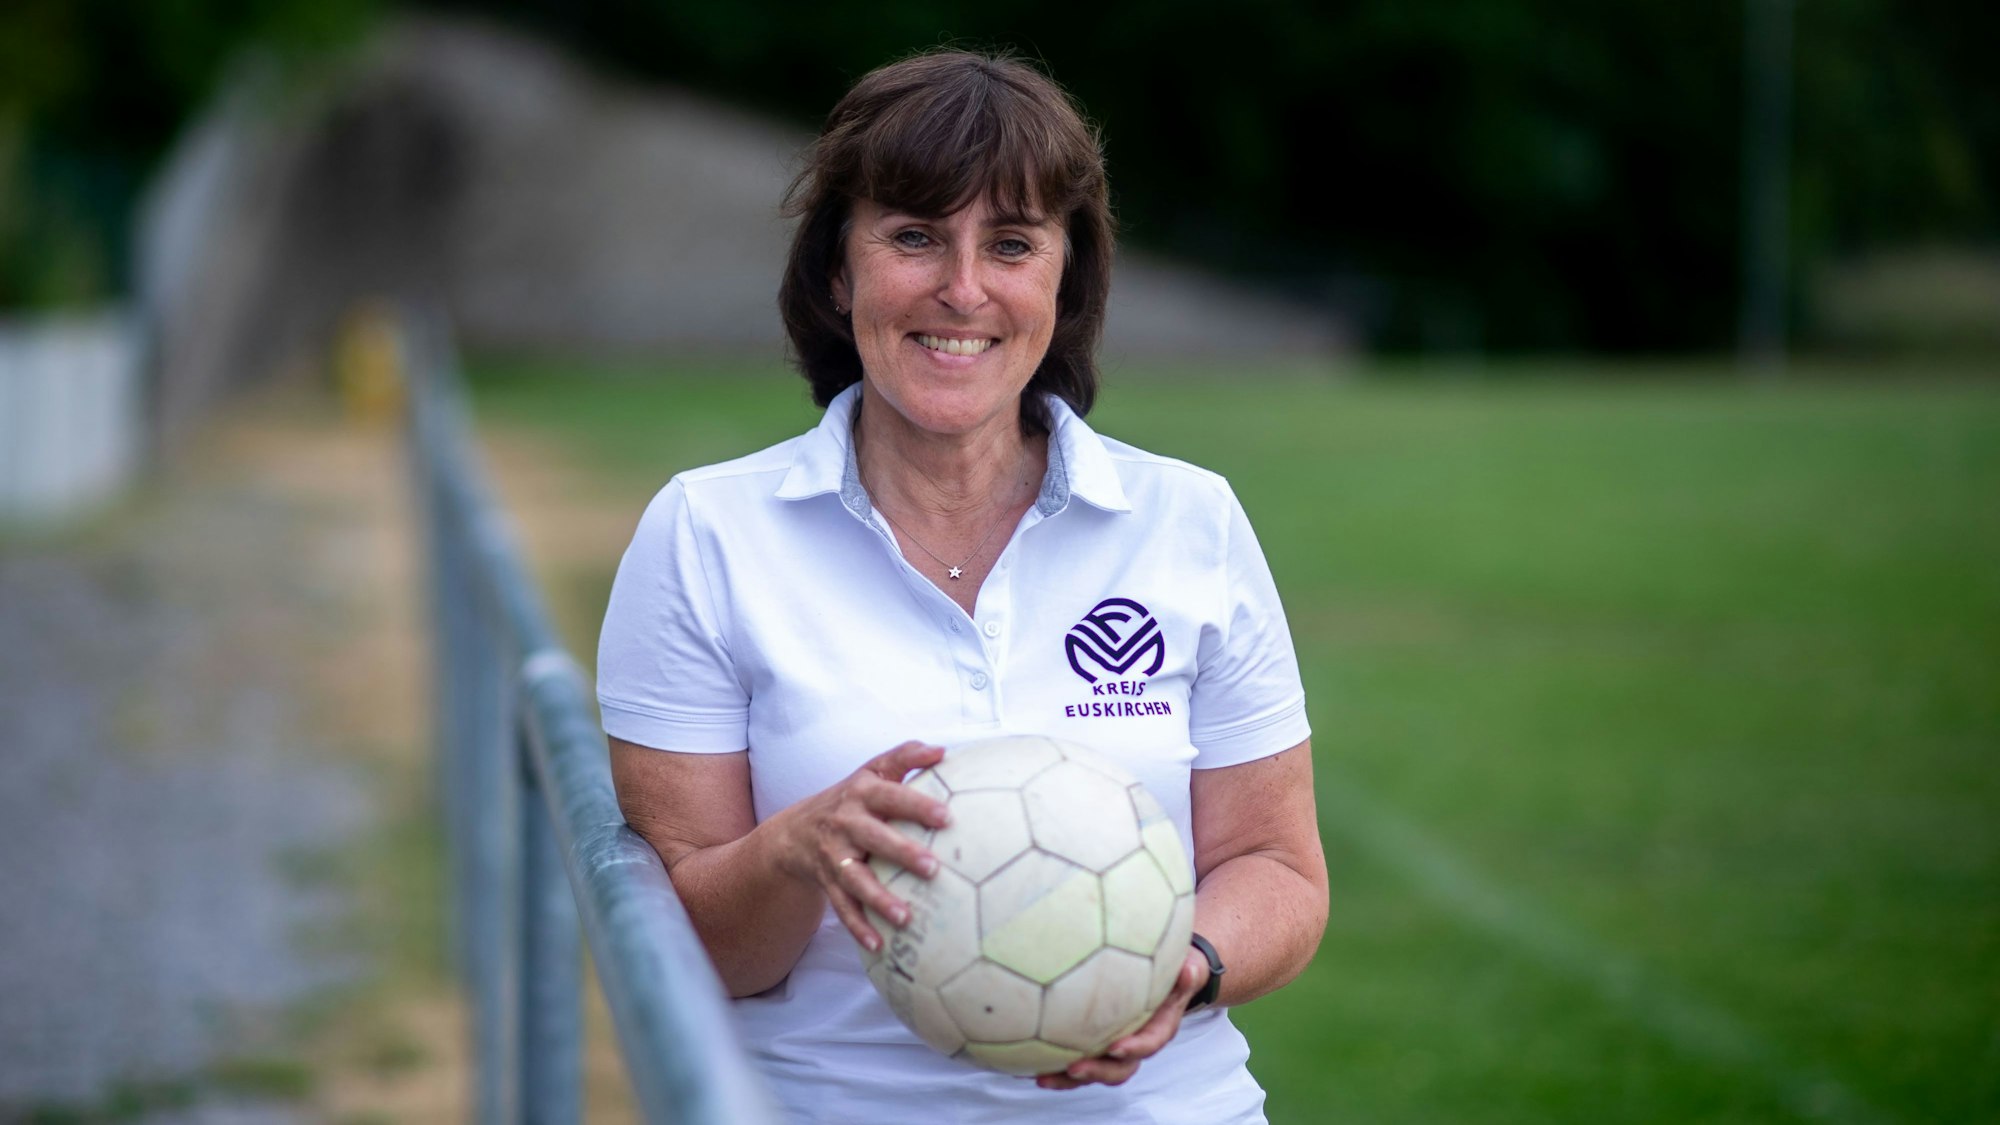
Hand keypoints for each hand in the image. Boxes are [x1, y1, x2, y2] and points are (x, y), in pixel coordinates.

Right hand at [768, 741, 950, 951]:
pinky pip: (842, 908)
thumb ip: (906, 757)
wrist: (796, 830)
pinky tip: (878, 945)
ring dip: (879, 898)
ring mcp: (834, 855)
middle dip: (901, 852)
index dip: (917, 805)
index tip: (947, 817)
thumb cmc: (853, 797)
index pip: (892, 796)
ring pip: (856, 878)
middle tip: (933, 868)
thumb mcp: (873, 770)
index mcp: (863, 792)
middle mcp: (846, 822)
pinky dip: (858, 927)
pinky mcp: (828, 882)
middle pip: (874, 837)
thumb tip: (944, 751)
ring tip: (905, 918)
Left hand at [1035, 947, 1210, 1090]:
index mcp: (1159, 1028)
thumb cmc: (1175, 969)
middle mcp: (1136, 1043)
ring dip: (1068, 1078)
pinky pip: (1077, 1057)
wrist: (1167, 977)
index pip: (1149, 1043)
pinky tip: (1027, 1061)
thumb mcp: (1188, 966)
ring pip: (1094, 1069)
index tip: (1116, 1047)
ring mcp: (1114, 1046)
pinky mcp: (1096, 1044)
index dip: (1134, 1048)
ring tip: (1042, 1076)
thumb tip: (1190, 970)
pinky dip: (1055, 1063)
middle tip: (1073, 1068)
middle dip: (1096, 1072)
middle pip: (1119, 1068)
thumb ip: (1188, 972)